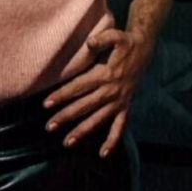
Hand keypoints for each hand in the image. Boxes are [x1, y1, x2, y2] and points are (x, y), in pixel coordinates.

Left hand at [43, 26, 153, 155]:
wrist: (145, 51)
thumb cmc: (125, 43)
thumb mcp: (116, 36)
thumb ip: (102, 39)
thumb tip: (89, 44)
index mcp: (106, 74)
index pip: (80, 86)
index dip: (63, 95)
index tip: (47, 104)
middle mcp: (112, 91)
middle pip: (85, 106)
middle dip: (66, 117)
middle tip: (49, 127)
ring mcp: (119, 101)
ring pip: (99, 119)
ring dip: (83, 131)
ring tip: (67, 142)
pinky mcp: (125, 107)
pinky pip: (120, 127)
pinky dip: (113, 141)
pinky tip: (103, 154)